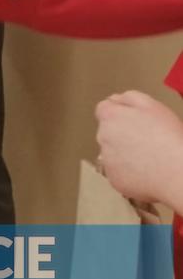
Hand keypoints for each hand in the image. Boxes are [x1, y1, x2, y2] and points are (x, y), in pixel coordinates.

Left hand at [96, 91, 182, 211]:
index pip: (104, 110)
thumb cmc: (168, 136)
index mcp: (110, 116)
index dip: (119, 115)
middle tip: (147, 142)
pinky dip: (129, 174)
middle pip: (108, 133)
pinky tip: (148, 174)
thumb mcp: (151, 105)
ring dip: (125, 155)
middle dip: (122, 135)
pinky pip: (119, 174)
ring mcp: (107, 160)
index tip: (134, 122)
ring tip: (150, 159)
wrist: (177, 171)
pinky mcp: (114, 180)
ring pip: (113, 154)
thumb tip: (114, 100)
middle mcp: (102, 137)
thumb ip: (128, 98)